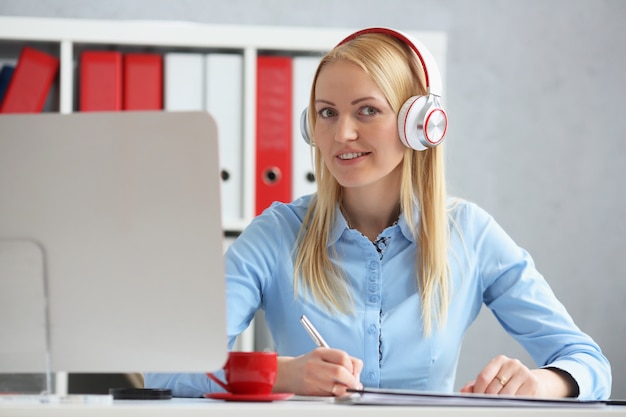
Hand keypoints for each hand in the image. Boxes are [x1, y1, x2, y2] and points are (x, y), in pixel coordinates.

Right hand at [273, 348, 362, 395]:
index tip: (355, 372)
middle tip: (355, 383)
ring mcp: (312, 378)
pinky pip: (331, 396)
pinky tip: (337, 392)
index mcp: (320, 352)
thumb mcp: (323, 355)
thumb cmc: (308, 365)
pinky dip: (338, 396)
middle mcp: (315, 364)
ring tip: (347, 389)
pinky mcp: (311, 391)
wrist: (287, 373)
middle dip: (352, 380)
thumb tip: (358, 372)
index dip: (353, 366)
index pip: (342, 357)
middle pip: (340, 371)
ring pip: (337, 387)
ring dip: (347, 390)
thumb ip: (341, 360)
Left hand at [460, 355, 577, 397]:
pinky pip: (518, 400)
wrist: (536, 384)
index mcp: (500, 360)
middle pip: (493, 389)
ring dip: (500, 404)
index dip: (477, 391)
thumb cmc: (510, 383)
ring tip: (499, 405)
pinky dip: (511, 405)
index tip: (476, 399)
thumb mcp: (494, 380)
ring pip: (505, 396)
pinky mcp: (533, 384)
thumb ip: (477, 385)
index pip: (483, 377)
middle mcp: (513, 364)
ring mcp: (524, 373)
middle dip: (487, 400)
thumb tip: (464, 392)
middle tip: (488, 405)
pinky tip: (511, 405)